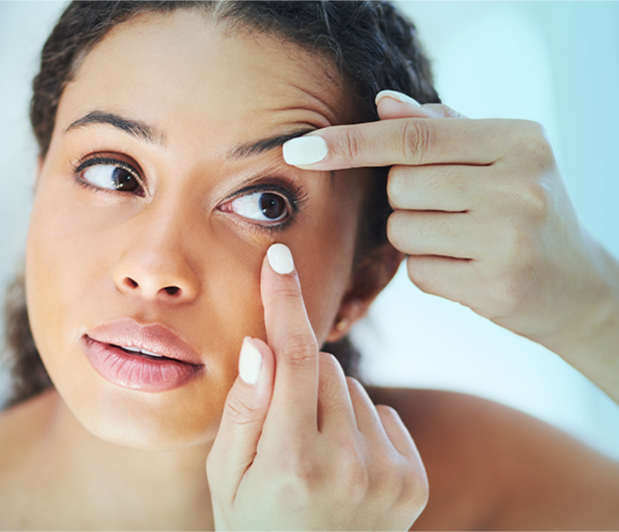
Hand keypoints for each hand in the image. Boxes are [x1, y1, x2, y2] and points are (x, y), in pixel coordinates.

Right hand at [206, 243, 427, 531]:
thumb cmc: (254, 527)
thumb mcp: (225, 477)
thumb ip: (243, 409)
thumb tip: (261, 344)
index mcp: (289, 464)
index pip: (294, 358)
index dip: (285, 302)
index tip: (281, 258)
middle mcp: (347, 467)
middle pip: (326, 366)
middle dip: (300, 376)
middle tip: (283, 428)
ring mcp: (387, 475)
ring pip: (354, 389)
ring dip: (329, 404)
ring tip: (312, 455)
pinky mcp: (413, 480)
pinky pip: (382, 412)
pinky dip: (360, 425)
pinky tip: (344, 466)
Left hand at [282, 90, 618, 401]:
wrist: (578, 286)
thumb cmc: (527, 212)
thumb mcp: (499, 159)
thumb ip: (440, 128)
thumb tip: (382, 101)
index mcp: (518, 139)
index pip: (414, 135)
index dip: (352, 142)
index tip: (301, 148)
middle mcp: (518, 183)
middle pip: (399, 186)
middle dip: (405, 200)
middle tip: (451, 209)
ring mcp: (509, 237)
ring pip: (403, 230)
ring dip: (417, 237)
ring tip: (464, 240)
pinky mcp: (496, 285)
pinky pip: (419, 271)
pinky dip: (431, 270)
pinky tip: (469, 269)